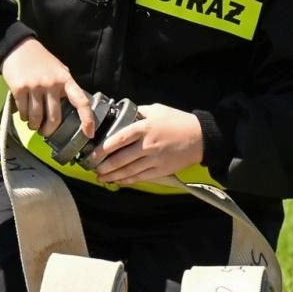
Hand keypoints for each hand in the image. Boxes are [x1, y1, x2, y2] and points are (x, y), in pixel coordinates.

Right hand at [0, 37, 94, 137]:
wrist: (19, 47)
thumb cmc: (41, 61)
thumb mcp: (59, 70)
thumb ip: (66, 87)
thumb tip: (74, 107)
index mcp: (66, 80)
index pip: (81, 102)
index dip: (87, 119)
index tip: (89, 133)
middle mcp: (52, 84)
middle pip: (54, 118)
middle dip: (49, 130)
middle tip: (45, 132)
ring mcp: (35, 86)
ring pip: (36, 118)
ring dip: (34, 126)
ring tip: (33, 125)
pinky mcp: (20, 88)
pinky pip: (23, 112)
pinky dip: (24, 118)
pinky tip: (24, 115)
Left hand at [89, 104, 203, 186]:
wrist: (200, 137)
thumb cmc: (178, 121)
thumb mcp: (156, 109)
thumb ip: (137, 112)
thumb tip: (120, 115)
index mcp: (145, 127)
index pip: (120, 139)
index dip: (104, 148)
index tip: (93, 153)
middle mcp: (148, 145)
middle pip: (121, 158)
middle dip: (104, 165)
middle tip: (92, 168)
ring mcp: (155, 159)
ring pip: (129, 171)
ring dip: (112, 175)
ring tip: (100, 177)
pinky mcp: (161, 170)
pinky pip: (140, 178)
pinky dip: (127, 181)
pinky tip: (117, 181)